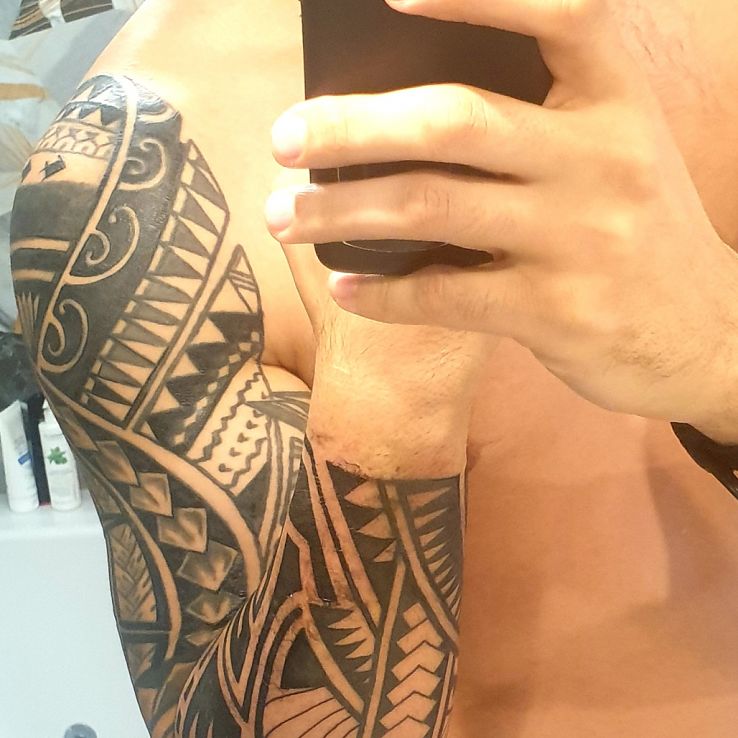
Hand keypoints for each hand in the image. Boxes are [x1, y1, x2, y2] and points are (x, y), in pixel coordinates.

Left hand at [265, 0, 737, 431]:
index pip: (561, 14)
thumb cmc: (636, 237)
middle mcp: (602, 160)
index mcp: (616, 103)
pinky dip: (384, 293)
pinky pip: (447, 295)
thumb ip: (533, 136)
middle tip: (283, 139)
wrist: (706, 335)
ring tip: (283, 217)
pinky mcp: (558, 312)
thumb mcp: (608, 162)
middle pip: (456, 121)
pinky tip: (346, 287)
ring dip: (342, 210)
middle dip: (353, 126)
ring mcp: (581, 239)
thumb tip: (400, 128)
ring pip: (436, 208)